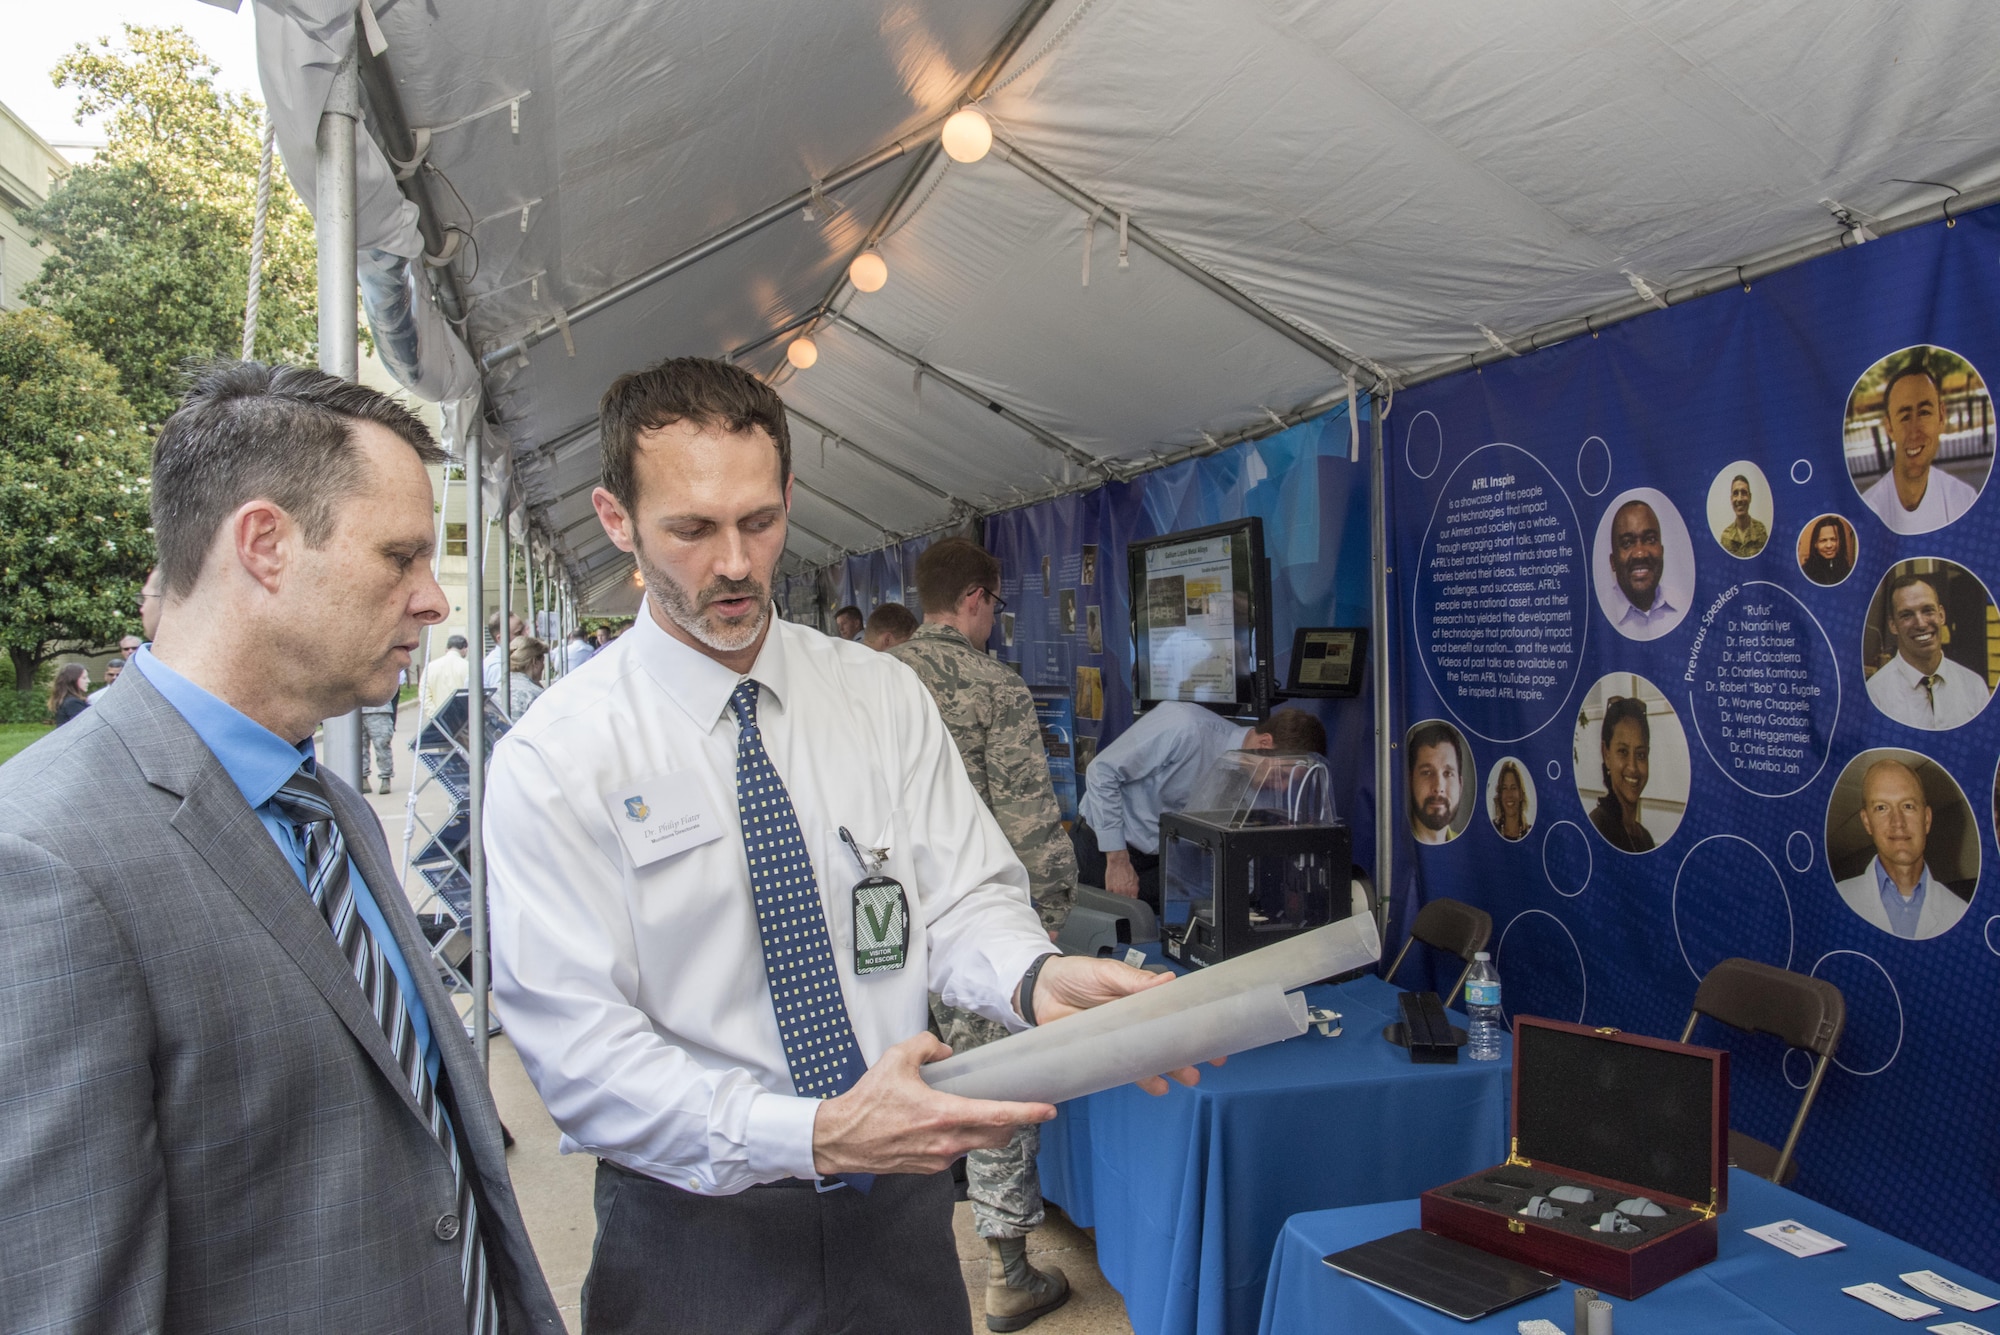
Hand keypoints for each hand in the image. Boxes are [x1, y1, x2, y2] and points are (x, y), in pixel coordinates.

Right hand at [812, 1033, 1053, 1176]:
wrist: (841, 1139)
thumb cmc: (867, 1102)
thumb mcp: (896, 1059)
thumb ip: (926, 1046)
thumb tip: (944, 1052)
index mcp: (944, 1114)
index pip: (998, 1116)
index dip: (1028, 1113)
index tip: (1048, 1110)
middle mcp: (947, 1142)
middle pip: (998, 1136)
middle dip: (1011, 1123)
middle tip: (1013, 1108)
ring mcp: (938, 1159)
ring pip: (977, 1145)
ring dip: (984, 1130)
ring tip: (970, 1112)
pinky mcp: (928, 1169)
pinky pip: (956, 1152)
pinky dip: (960, 1139)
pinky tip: (944, 1125)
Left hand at [1017, 955, 1221, 1095]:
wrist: (1039, 991)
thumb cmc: (1073, 975)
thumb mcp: (1105, 972)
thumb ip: (1133, 980)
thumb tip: (1167, 980)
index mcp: (1140, 995)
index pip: (1172, 1008)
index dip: (1192, 1020)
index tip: (1214, 1030)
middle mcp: (1134, 1018)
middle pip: (1168, 1037)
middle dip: (1189, 1049)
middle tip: (1211, 1062)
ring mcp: (1120, 1037)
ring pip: (1152, 1055)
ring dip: (1171, 1067)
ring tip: (1188, 1077)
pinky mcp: (1104, 1053)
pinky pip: (1126, 1068)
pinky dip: (1142, 1078)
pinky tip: (1157, 1085)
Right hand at [1104, 851, 1139, 898]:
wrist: (1118, 862)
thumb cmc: (1126, 868)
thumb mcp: (1135, 878)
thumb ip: (1135, 887)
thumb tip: (1134, 893)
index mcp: (1133, 889)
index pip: (1133, 901)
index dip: (1132, 900)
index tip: (1130, 898)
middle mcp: (1125, 891)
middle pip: (1125, 901)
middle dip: (1125, 899)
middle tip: (1124, 893)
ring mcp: (1116, 891)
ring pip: (1118, 900)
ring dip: (1118, 897)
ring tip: (1118, 891)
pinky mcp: (1109, 888)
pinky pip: (1110, 895)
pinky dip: (1111, 894)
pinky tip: (1113, 890)